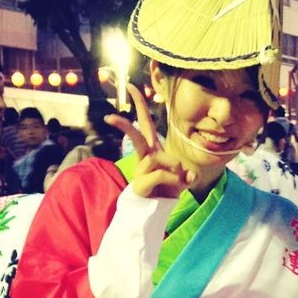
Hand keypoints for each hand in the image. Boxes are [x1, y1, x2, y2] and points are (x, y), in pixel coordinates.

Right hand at [106, 84, 196, 199]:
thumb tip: (188, 174)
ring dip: (174, 169)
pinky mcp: (140, 184)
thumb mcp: (183, 178)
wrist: (157, 211)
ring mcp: (140, 170)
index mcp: (152, 149)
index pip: (145, 123)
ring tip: (176, 180)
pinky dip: (175, 180)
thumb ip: (188, 173)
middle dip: (124, 125)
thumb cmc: (168, 189)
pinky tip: (174, 187)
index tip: (131, 86)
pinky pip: (162, 174)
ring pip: (159, 158)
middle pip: (136, 136)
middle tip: (108, 117)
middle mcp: (144, 157)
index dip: (140, 105)